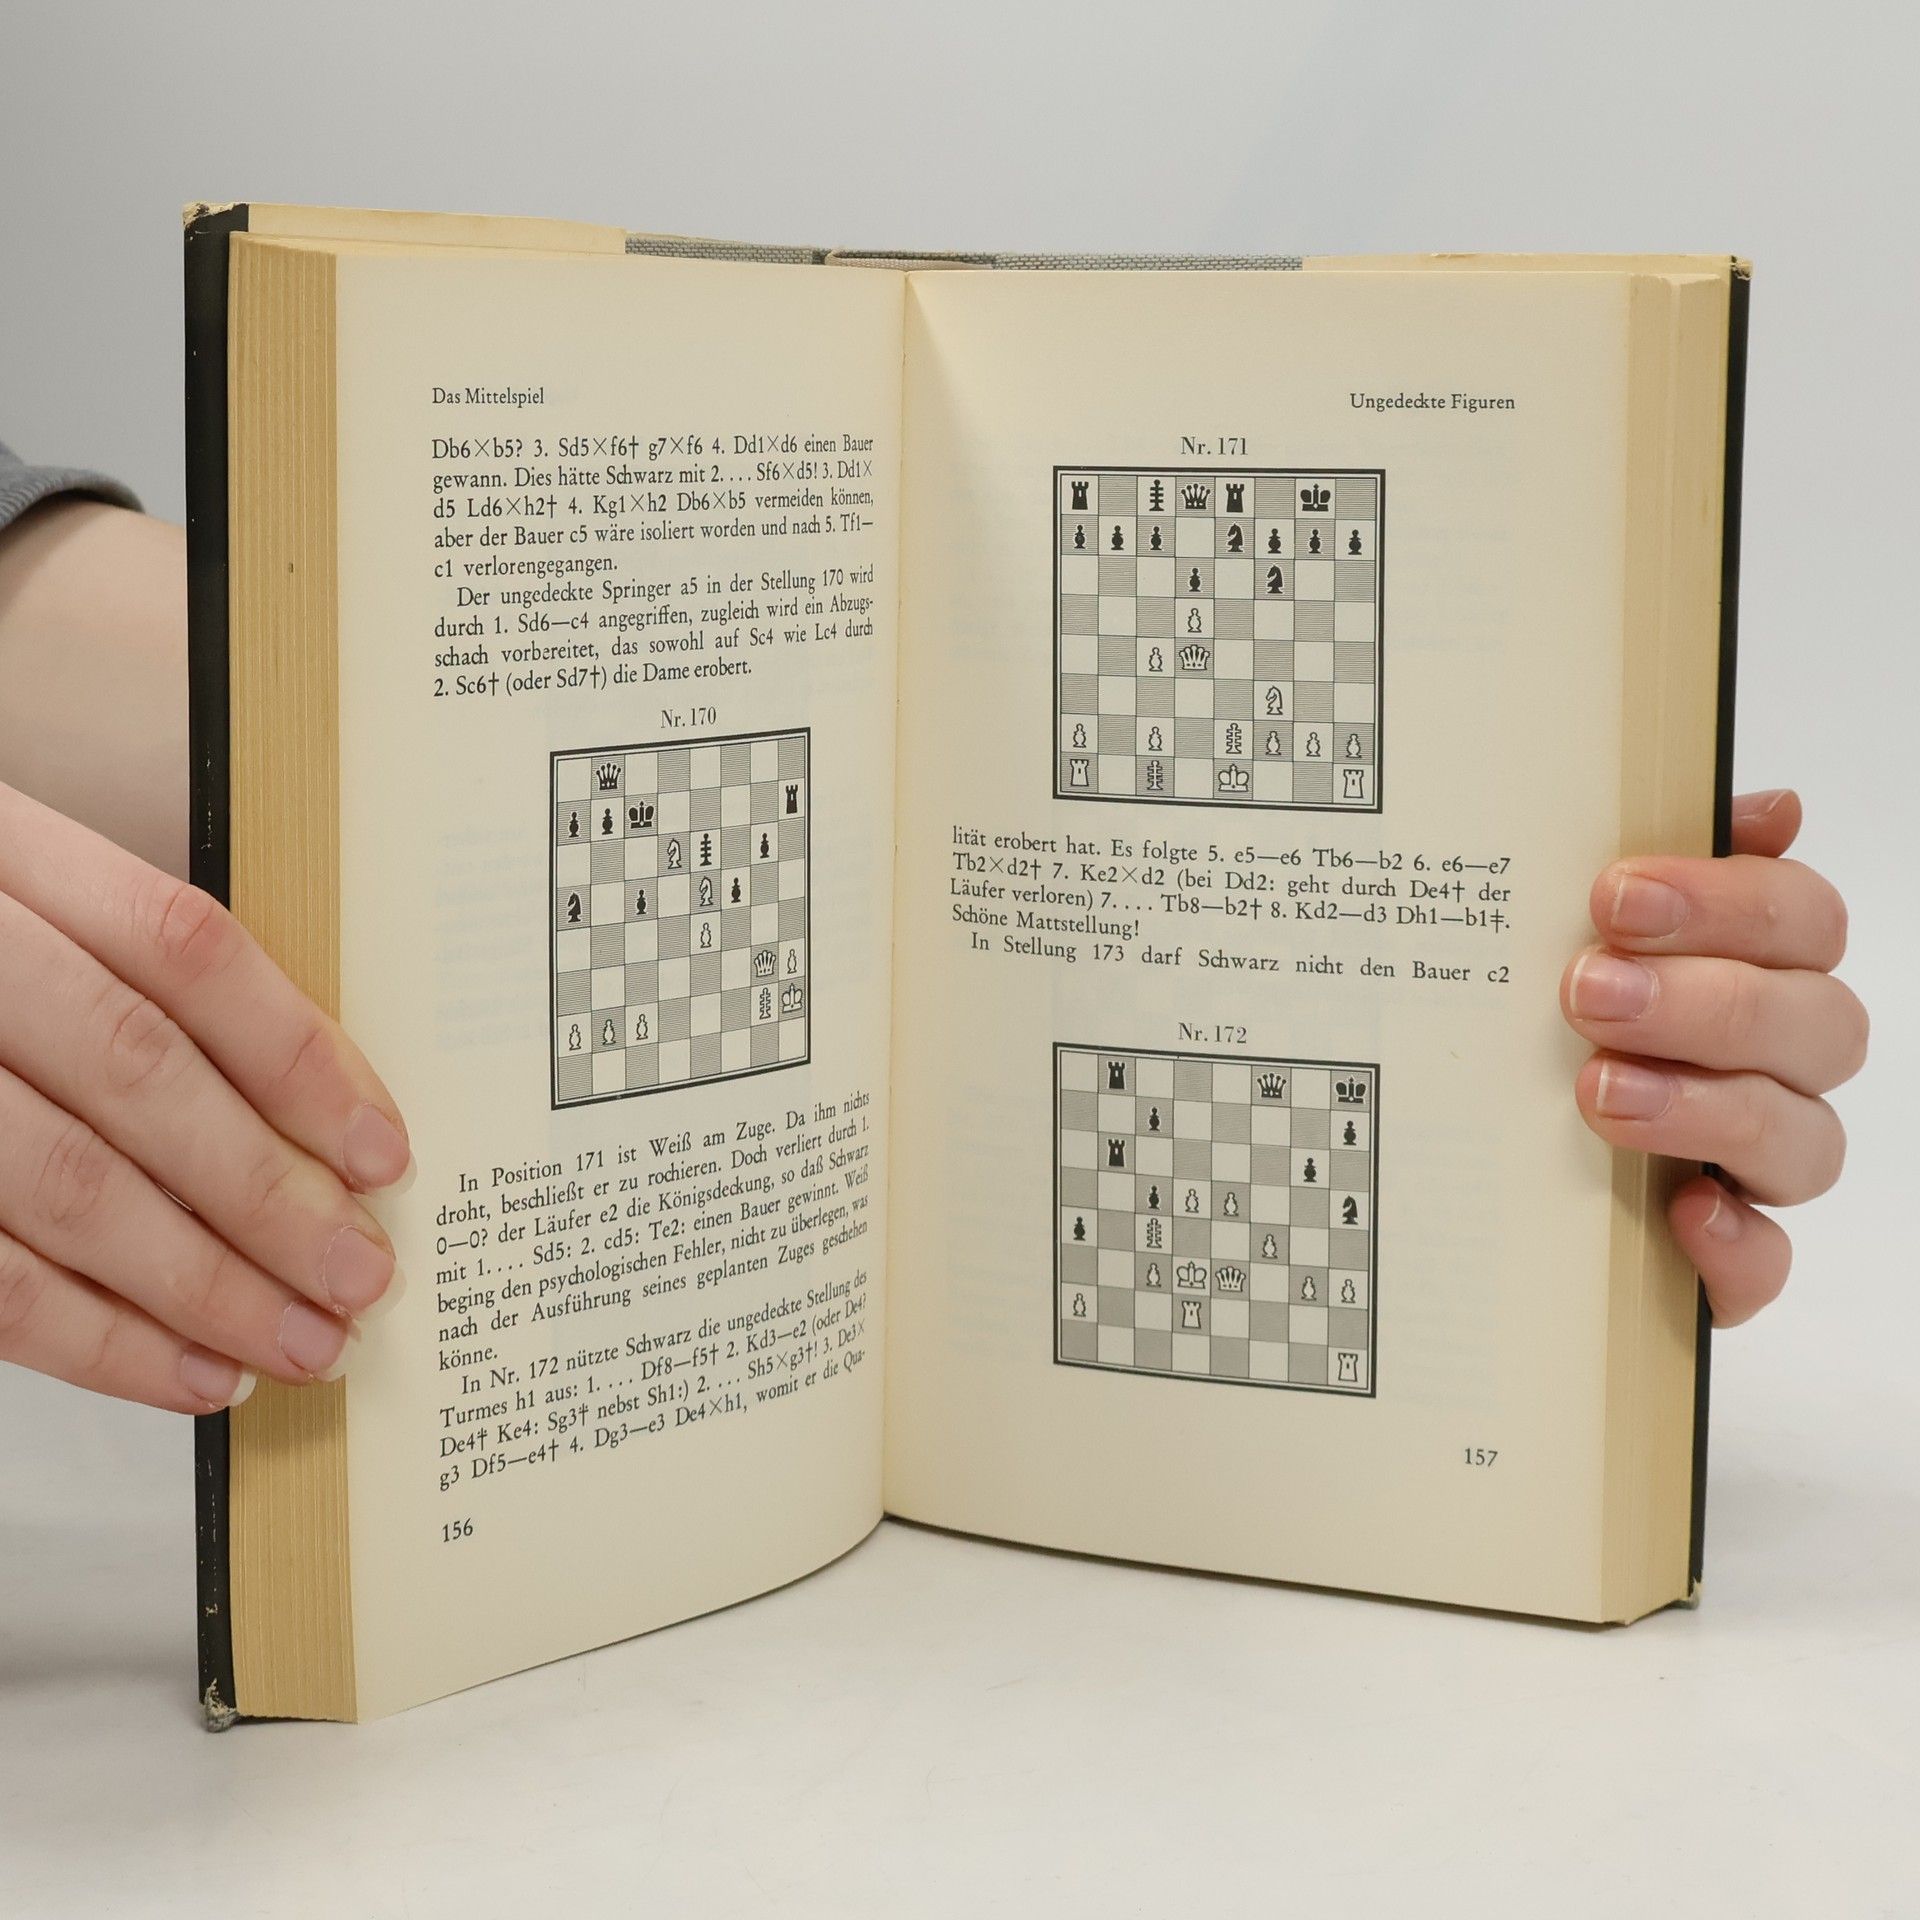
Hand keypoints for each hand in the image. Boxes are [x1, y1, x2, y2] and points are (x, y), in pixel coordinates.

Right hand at [0, 780, 410, 1410]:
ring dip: (204, 1286)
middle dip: (269, 1192)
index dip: (297, 1056)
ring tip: (303, 1342)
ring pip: (67, 1186)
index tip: (381, 1152)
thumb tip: (320, 1123)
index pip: (183, 948)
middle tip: (360, 1276)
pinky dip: (100, 1340)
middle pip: (139, 1074)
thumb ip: (147, 986)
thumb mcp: (36, 910)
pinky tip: (192, 1372)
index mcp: (9, 857)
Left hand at [1562, 790, 1865, 1326]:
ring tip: (1599, 1090)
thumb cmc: (1537, 1024)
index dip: (1727, 902)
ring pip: (1804, 1140)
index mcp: (1754, 971)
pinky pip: (1767, 1264)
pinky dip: (1734, 1243)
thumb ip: (1651, 870)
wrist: (1471, 1160)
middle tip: (1587, 990)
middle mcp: (1774, 1067)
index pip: (1802, 919)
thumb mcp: (1561, 932)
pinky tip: (1678, 1212)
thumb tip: (1771, 807)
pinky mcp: (1723, 1261)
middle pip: (1814, 1024)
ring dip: (1707, 1109)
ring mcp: (1754, 1168)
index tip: (1616, 895)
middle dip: (1703, 1001)